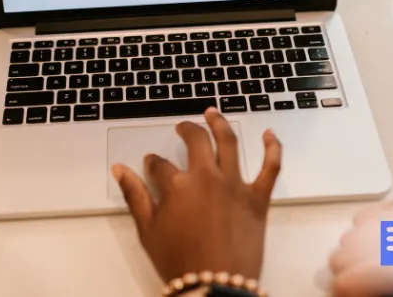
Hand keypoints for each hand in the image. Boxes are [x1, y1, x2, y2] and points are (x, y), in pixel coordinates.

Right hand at [112, 107, 282, 282]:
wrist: (216, 286)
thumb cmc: (179, 262)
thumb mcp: (148, 231)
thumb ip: (135, 196)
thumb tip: (120, 169)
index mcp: (178, 186)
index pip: (160, 164)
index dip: (152, 162)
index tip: (150, 163)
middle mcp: (206, 178)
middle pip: (196, 141)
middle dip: (186, 129)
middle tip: (182, 126)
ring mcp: (235, 185)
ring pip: (229, 142)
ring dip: (220, 123)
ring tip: (213, 113)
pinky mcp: (258, 198)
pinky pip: (271, 167)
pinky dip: (273, 148)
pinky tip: (270, 134)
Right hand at [330, 195, 392, 295]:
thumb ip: (392, 295)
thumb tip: (366, 293)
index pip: (350, 277)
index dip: (346, 291)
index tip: (349, 295)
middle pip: (347, 247)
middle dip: (348, 270)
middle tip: (360, 286)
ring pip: (358, 224)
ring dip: (359, 246)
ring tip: (371, 265)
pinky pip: (378, 210)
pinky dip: (374, 226)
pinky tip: (387, 242)